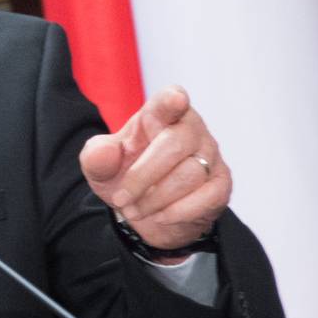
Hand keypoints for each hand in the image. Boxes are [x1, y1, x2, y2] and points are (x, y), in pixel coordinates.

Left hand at [78, 86, 230, 251]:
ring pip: (190, 174)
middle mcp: (190, 129)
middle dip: (142, 177)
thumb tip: (105, 152)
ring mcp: (210, 155)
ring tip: (134, 211)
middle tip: (121, 199)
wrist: (143, 210)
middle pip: (174, 145)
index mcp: (159, 115)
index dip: (172, 100)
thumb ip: (97, 157)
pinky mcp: (221, 184)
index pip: (169, 101)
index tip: (176, 100)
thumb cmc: (124, 175)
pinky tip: (160, 216)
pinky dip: (179, 212)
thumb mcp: (100, 168)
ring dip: (155, 200)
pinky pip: (208, 197)